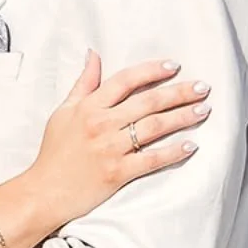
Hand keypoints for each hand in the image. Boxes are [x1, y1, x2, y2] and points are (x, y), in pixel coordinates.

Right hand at [29, 51, 209, 228]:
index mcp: (89, 107)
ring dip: (182, 117)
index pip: (125, 80)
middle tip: (203, 87)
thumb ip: (83, 84)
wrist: (44, 192)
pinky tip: (191, 145)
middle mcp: (101, 124)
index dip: (152, 70)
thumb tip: (94, 55)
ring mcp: (110, 148)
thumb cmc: (54, 152)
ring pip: (154, 127)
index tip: (174, 66)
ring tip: (203, 110)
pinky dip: (173, 152)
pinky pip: (152, 159)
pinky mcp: (118, 172)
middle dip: (179, 92)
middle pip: (147, 102)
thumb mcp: (63, 111)